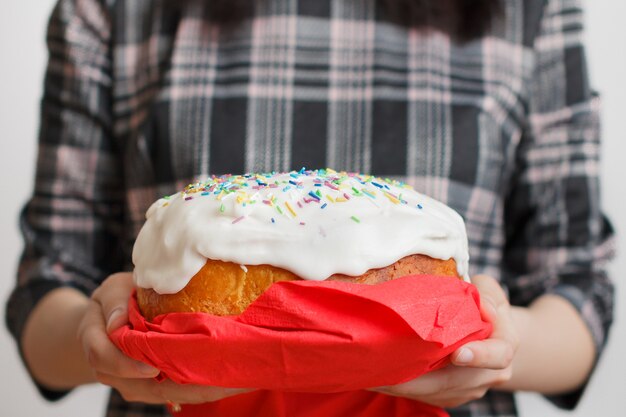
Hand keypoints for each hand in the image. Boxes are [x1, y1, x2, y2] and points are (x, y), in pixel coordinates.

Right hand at [77, 272, 250, 403]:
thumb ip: (114, 302)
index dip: (128, 365)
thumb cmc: (115, 300)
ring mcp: (132, 382)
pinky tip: (224, 383)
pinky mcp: (152, 385)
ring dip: (195, 391)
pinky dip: (198, 389)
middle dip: (178, 386)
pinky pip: (173, 391)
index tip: (153, 367)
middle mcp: (112, 370)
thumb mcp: (111, 291)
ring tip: (228, 383)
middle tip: (213, 379)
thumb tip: (119, 322)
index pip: (104, 359)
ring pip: (161, 394)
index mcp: (96, 342)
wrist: (111, 320)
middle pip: (139, 386)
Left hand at [372, 274, 518, 407]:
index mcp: (504, 344)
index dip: (479, 356)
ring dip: (404, 386)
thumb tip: (468, 298)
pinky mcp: (452, 396)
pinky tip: (379, 379)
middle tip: (387, 370)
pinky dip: (403, 388)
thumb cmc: (484, 305)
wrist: (491, 332)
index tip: (457, 354)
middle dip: (421, 379)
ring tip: (373, 375)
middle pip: (456, 381)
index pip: (498, 355)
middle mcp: (489, 374)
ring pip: (437, 392)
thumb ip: (482, 292)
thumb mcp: (488, 290)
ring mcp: (470, 389)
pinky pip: (428, 396)